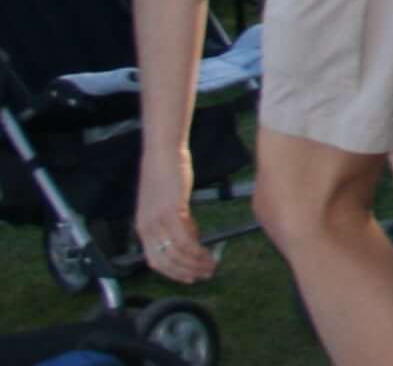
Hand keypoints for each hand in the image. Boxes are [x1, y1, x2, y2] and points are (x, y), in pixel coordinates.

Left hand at [134, 155, 215, 284]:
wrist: (163, 152)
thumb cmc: (165, 173)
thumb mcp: (166, 203)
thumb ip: (176, 221)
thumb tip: (191, 236)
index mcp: (142, 228)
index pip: (155, 261)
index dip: (173, 274)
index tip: (190, 278)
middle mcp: (147, 229)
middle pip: (166, 262)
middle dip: (187, 273)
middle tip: (206, 275)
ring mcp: (157, 221)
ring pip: (177, 254)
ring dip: (196, 264)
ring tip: (212, 264)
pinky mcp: (171, 212)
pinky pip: (185, 240)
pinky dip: (198, 250)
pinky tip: (209, 251)